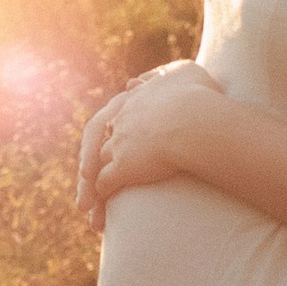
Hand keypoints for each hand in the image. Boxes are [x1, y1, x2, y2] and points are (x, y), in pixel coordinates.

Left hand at [76, 63, 219, 221]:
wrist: (194, 119)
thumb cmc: (198, 96)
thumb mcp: (184, 72)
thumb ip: (169, 73)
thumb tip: (158, 75)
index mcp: (134, 102)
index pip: (114, 120)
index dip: (112, 136)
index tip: (111, 148)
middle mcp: (121, 122)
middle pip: (100, 144)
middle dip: (93, 163)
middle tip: (88, 181)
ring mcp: (120, 144)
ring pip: (97, 168)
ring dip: (91, 188)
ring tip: (91, 208)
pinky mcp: (123, 167)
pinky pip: (104, 186)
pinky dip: (101, 200)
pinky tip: (101, 213)